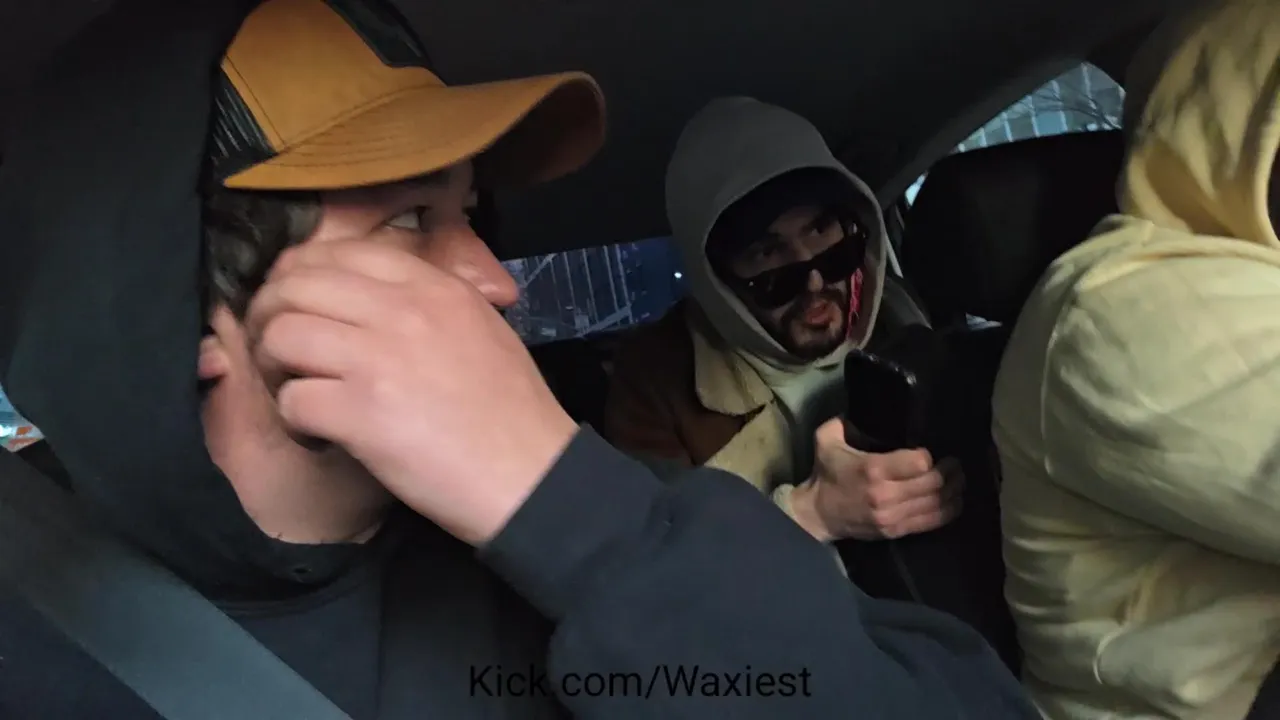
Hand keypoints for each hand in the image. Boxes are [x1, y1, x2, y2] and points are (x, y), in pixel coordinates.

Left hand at [244, 240, 578, 545]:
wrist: (531, 477)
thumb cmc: (510, 413)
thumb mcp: (481, 329)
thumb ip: (427, 302)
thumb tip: (365, 296)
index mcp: (433, 286)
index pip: (337, 252)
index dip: (300, 276)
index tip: (299, 307)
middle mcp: (403, 311)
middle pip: (295, 286)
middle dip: (271, 318)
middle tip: (280, 353)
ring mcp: (379, 360)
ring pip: (281, 336)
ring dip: (273, 368)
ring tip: (295, 392)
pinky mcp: (361, 414)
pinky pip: (291, 400)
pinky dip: (294, 421)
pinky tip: (318, 434)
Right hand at [789, 418, 961, 541]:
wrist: (818, 513)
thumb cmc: (826, 473)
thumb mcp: (826, 439)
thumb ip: (844, 422)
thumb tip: (865, 409)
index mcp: (873, 469)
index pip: (919, 462)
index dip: (929, 456)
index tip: (931, 451)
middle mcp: (886, 495)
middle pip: (933, 483)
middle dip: (949, 472)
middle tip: (955, 463)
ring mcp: (892, 516)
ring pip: (937, 503)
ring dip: (953, 490)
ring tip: (958, 479)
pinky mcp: (896, 531)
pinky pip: (932, 522)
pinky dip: (949, 510)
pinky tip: (955, 499)